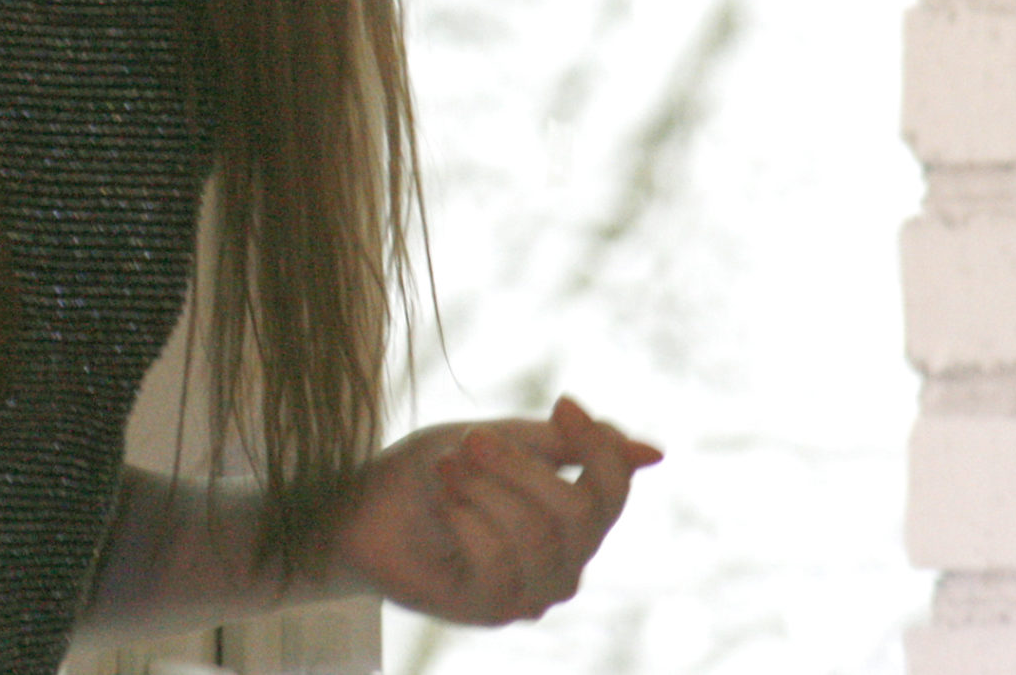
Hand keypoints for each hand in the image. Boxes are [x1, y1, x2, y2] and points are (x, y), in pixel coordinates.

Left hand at [331, 396, 662, 626]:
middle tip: (473, 439)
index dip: (599, 447)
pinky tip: (442, 502)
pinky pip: (497, 561)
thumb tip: (654, 453)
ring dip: (484, 489)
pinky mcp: (488, 610)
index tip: (563, 404)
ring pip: (535, 536)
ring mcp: (529, 594)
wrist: (362, 508)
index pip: (612, 491)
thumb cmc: (434, 472)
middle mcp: (564, 564)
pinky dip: (465, 518)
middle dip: (522, 468)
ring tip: (447, 468)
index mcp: (573, 520)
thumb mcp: (502, 442)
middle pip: (577, 515)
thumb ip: (565, 447)